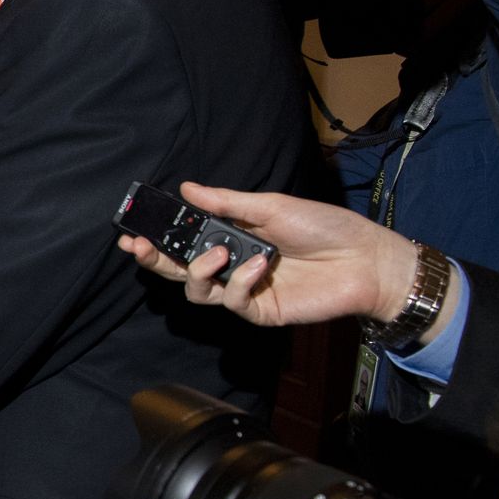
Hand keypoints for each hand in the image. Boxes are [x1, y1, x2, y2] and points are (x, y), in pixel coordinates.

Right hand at [118, 182, 422, 332]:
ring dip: (198, 271)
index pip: (183, 241)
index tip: (134, 232)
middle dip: (156, 260)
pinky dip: (240, 282)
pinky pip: (233, 301)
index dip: (157, 239)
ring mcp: (243, 290)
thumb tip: (187, 188)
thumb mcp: (271, 206)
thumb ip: (226, 203)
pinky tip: (259, 266)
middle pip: (179, 270)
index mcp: (230, 237)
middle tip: (142, 247)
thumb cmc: (323, 227)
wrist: (365, 258)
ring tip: (217, 254)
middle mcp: (231, 265)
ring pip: (198, 291)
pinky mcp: (260, 310)